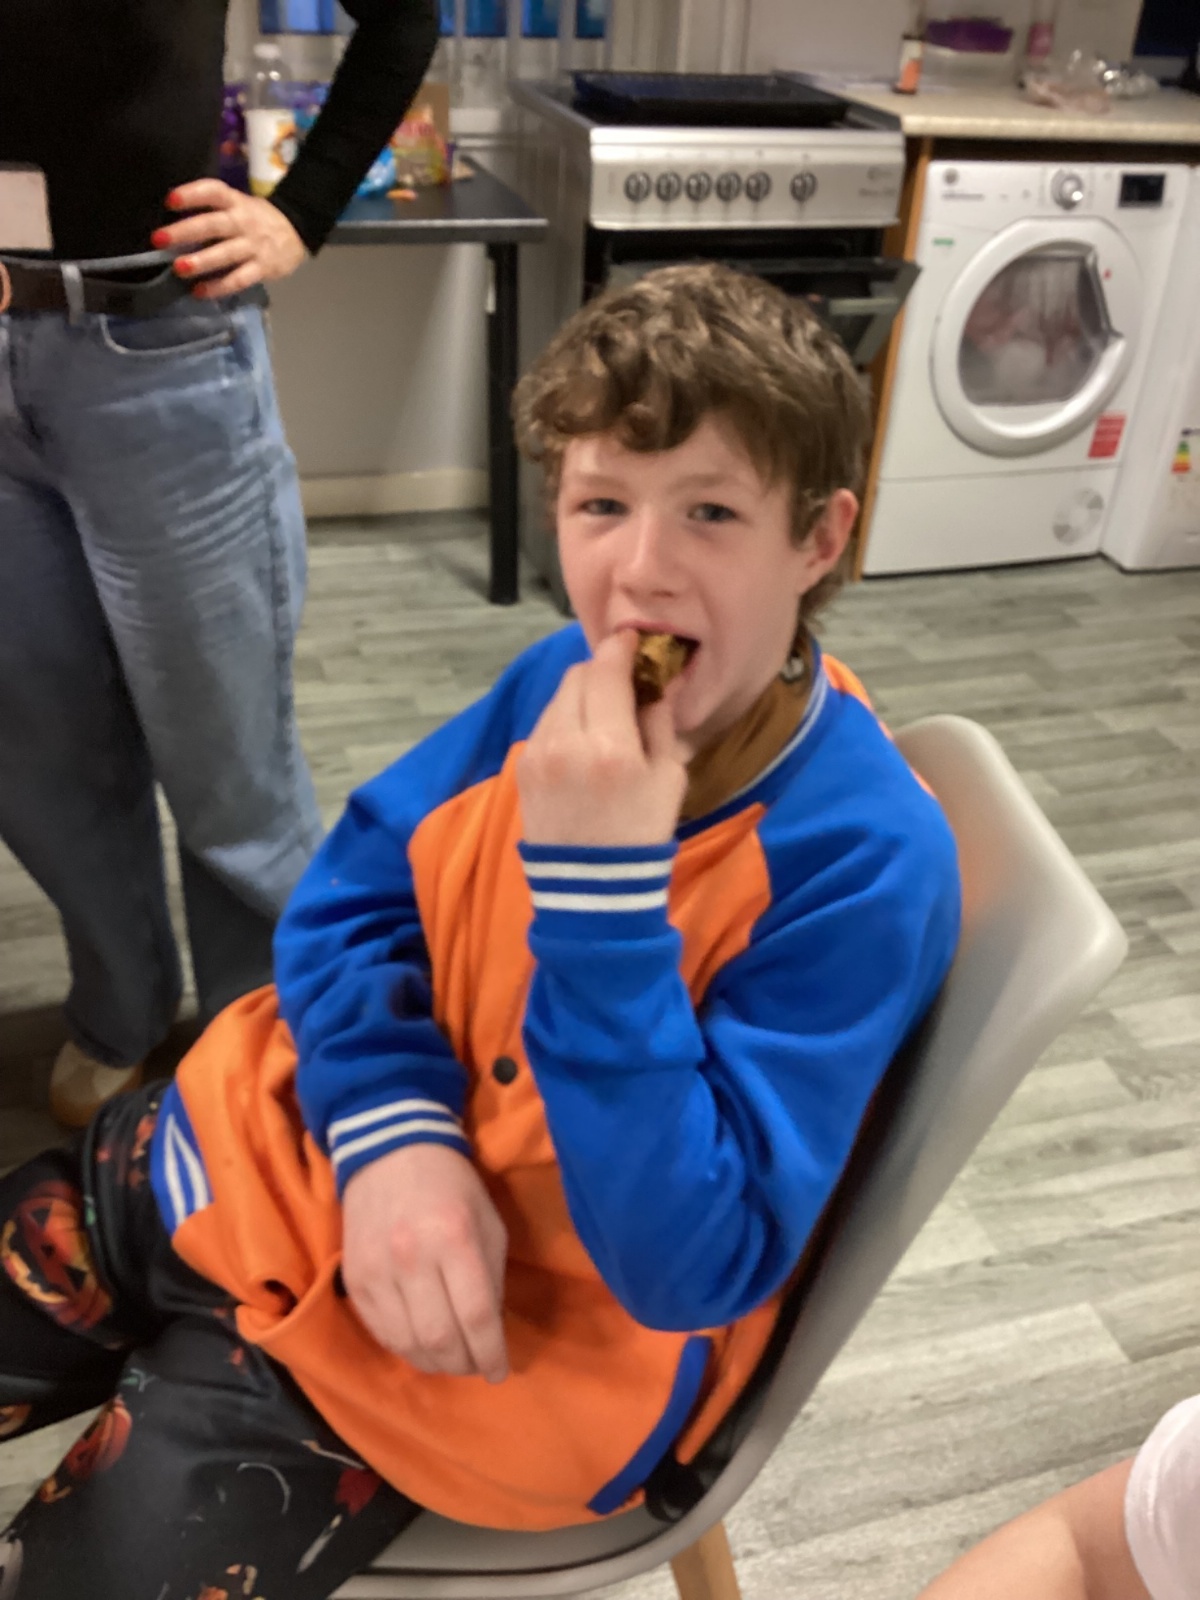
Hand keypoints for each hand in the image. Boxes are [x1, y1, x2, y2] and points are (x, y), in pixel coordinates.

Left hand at [152, 180, 307, 297]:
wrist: (296, 232)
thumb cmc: (255, 219)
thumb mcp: (238, 204)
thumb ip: (213, 211)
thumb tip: (173, 222)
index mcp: (236, 202)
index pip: (213, 192)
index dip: (192, 194)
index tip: (170, 201)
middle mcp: (243, 222)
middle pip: (214, 225)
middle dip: (185, 232)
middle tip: (158, 239)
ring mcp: (254, 246)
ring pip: (226, 254)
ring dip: (201, 261)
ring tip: (179, 268)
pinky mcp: (262, 268)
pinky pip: (239, 279)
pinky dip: (219, 287)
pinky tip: (199, 292)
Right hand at [341, 1143, 508, 1381]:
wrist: (390, 1151)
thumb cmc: (452, 1186)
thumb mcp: (488, 1221)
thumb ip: (491, 1277)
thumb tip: (489, 1331)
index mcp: (455, 1238)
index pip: (476, 1316)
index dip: (491, 1353)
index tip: (499, 1372)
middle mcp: (413, 1256)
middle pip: (439, 1338)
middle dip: (463, 1364)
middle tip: (474, 1366)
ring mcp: (377, 1269)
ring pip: (406, 1343)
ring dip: (433, 1363)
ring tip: (449, 1359)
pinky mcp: (354, 1278)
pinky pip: (380, 1331)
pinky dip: (404, 1347)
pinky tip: (420, 1343)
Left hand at [517, 630, 688, 848]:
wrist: (591, 888)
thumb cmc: (641, 834)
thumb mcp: (669, 778)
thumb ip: (660, 722)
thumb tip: (655, 682)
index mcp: (610, 746)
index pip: (607, 670)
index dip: (621, 647)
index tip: (634, 641)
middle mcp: (566, 742)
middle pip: (578, 675)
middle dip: (602, 672)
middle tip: (623, 684)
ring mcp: (538, 754)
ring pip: (558, 697)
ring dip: (582, 695)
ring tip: (603, 718)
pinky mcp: (523, 767)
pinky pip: (545, 723)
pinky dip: (565, 720)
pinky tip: (582, 743)